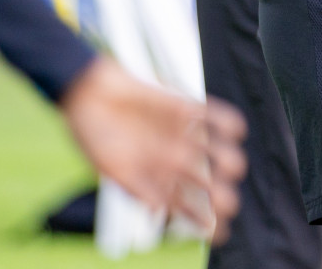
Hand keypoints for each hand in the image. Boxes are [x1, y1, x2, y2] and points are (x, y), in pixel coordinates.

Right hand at [59, 56, 247, 241]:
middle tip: (222, 199)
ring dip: (229, 160)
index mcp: (156, 181)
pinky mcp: (185, 109)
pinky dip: (228, 121)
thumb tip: (158, 211)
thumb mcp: (109, 167)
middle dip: (222, 197)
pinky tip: (232, 129)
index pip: (187, 208)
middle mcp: (174, 161)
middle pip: (210, 186)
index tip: (216, 230)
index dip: (205, 222)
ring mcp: (182, 137)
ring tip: (226, 164)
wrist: (90, 92)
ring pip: (220, 153)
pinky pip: (215, 116)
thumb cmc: (93, 133)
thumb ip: (135, 188)